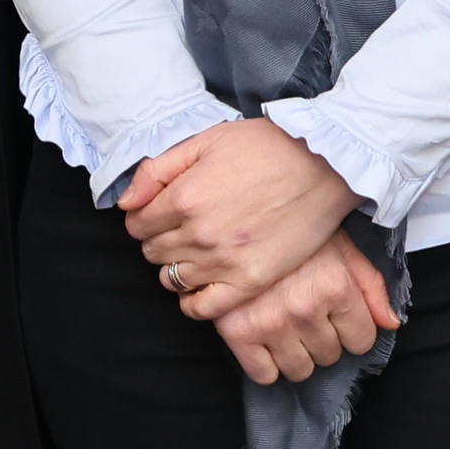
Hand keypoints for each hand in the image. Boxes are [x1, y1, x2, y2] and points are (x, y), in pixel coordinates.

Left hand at [123, 120, 363, 313]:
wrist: (323, 166)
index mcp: (184, 197)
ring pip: (171, 279)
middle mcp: (198, 234)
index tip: (160, 212)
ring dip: (176, 266)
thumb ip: (159, 170)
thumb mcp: (206, 140)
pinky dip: (193, 302)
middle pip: (152, 252)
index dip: (144, 216)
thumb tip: (125, 202)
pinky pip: (203, 308)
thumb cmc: (267, 147)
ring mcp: (224, 262)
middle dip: (159, 239)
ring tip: (196, 251)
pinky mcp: (250, 282)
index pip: (136, 224)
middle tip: (181, 227)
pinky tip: (201, 286)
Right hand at [211, 238, 402, 386]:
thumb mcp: (341, 246)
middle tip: (306, 312)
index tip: (336, 314)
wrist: (238, 216)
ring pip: (300, 370)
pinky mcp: (237, 333)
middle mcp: (305, 309)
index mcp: (334, 287)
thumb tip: (391, 323)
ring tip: (286, 324)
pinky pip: (264, 375)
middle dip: (323, 338)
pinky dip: (266, 363)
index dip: (352, 328)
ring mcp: (270, 323)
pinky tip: (265, 339)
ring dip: (296, 353)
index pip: (361, 341)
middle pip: (330, 356)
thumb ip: (371, 285)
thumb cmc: (294, 230)